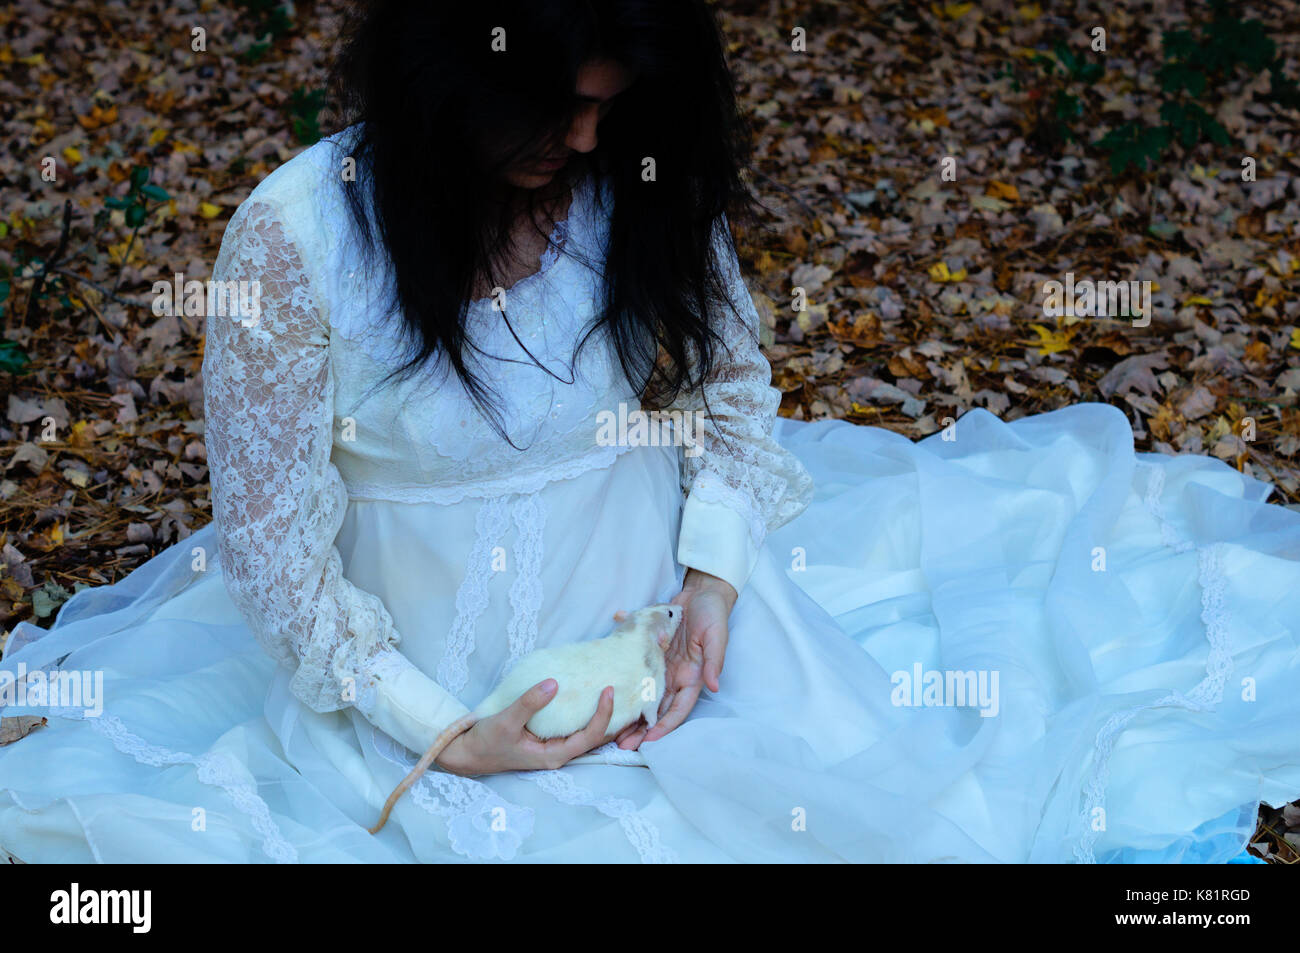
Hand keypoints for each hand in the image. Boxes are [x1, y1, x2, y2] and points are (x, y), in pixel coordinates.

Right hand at [435, 680, 622, 775]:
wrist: (467, 754)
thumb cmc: (486, 742)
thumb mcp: (506, 721)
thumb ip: (529, 703)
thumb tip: (554, 683)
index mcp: (554, 755)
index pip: (591, 736)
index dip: (604, 714)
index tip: (608, 690)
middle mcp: (559, 754)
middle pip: (596, 737)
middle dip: (612, 716)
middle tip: (620, 688)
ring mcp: (554, 748)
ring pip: (586, 733)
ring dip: (601, 715)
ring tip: (611, 691)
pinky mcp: (547, 740)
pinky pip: (573, 727)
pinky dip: (584, 713)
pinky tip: (587, 697)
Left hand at [614, 569, 736, 749]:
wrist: (700, 592)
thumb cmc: (713, 614)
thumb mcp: (717, 636)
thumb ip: (715, 660)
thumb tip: (714, 684)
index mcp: (692, 676)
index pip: (678, 709)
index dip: (664, 726)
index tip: (648, 742)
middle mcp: (674, 675)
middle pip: (656, 708)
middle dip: (641, 728)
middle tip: (622, 745)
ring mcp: (660, 665)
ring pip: (641, 694)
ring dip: (628, 711)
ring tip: (610, 727)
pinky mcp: (649, 651)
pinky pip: (634, 667)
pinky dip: (622, 679)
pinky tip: (605, 690)